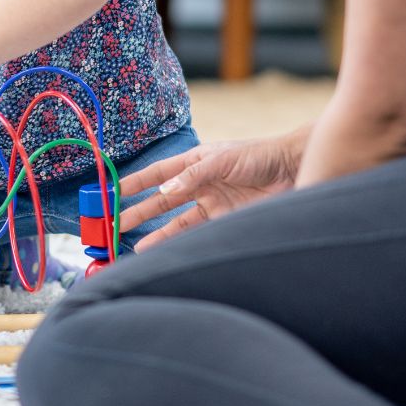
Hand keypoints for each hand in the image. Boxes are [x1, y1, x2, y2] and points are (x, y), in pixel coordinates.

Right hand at [118, 133, 303, 250]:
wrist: (292, 170)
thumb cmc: (259, 156)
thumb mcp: (223, 160)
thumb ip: (193, 175)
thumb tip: (163, 192)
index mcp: (196, 161)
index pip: (159, 173)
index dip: (136, 182)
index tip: (113, 191)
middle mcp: (200, 182)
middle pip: (163, 199)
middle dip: (139, 211)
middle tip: (115, 223)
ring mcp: (212, 202)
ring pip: (176, 220)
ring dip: (156, 232)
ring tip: (134, 245)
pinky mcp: (225, 219)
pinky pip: (197, 232)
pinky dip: (179, 241)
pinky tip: (165, 249)